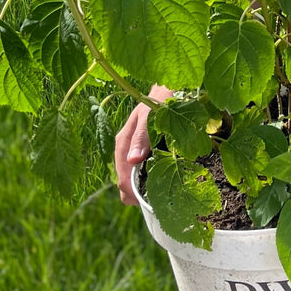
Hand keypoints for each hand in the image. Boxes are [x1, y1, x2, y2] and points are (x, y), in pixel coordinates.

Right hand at [114, 85, 171, 204]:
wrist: (169, 91)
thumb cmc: (160, 101)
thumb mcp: (151, 115)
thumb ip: (142, 136)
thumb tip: (132, 160)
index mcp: (123, 142)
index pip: (121, 176)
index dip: (132, 191)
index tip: (147, 200)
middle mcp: (126, 150)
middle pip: (125, 182)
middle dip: (138, 194)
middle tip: (158, 199)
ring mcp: (134, 152)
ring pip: (133, 180)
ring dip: (144, 189)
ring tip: (163, 192)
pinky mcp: (144, 154)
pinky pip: (142, 174)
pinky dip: (149, 182)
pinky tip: (164, 181)